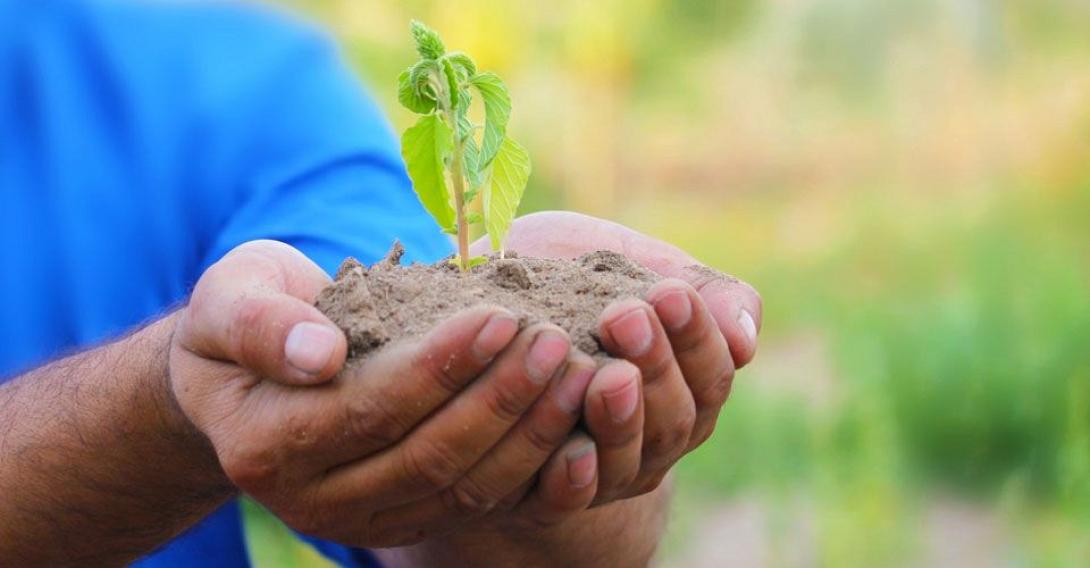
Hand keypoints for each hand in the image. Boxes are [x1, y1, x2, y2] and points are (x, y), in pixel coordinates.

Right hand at [170, 240, 618, 546]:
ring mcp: (366, 518)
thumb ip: (261, 324)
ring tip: (578, 372)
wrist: (242, 378)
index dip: (441, 367)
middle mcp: (315, 500)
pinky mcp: (408, 518)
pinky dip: (532, 459)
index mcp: (267, 444)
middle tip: (555, 342)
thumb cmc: (243, 318)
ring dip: (530, 433)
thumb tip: (316, 355)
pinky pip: (479, 499)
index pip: (372, 410)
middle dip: (501, 399)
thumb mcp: (229, 298)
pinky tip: (570, 411)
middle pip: (429, 457)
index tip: (500, 317)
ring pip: (464, 488)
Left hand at [472, 211, 762, 502]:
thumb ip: (703, 294)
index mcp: (689, 389)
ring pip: (626, 460)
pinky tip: (570, 448)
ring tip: (603, 375)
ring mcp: (604, 471)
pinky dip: (573, 479)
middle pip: (673, 420)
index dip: (696, 337)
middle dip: (655, 366)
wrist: (498, 303)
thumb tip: (746, 340)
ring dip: (619, 418)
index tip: (669, 292)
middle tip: (625, 317)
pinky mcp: (545, 493)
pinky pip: (567, 498)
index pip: (711, 375)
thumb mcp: (641, 270)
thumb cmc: (581, 279)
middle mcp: (654, 440)